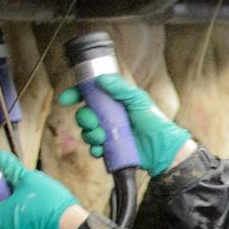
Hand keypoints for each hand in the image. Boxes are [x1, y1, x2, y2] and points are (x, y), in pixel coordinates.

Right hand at [60, 70, 190, 174]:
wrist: (162, 148)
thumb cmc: (154, 122)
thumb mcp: (138, 100)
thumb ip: (121, 89)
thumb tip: (101, 79)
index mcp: (113, 102)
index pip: (89, 96)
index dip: (75, 95)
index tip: (66, 99)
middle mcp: (108, 117)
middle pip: (84, 114)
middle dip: (83, 118)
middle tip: (93, 121)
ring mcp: (108, 133)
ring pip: (87, 132)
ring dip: (89, 134)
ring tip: (102, 137)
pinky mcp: (110, 149)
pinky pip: (94, 149)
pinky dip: (94, 149)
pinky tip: (101, 149)